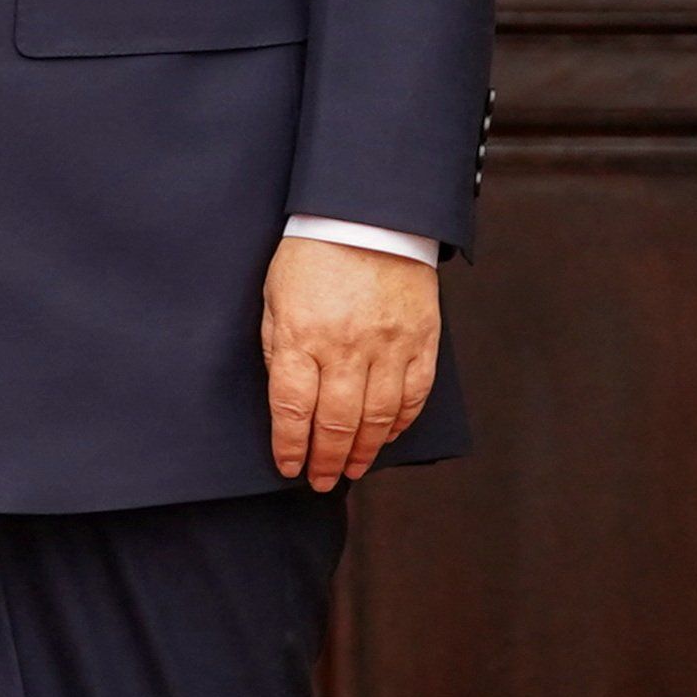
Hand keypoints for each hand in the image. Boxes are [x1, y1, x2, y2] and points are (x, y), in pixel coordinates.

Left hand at [261, 236, 437, 489]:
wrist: (368, 215)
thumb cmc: (313, 254)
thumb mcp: (275, 298)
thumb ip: (277, 348)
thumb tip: (286, 399)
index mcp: (302, 336)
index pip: (292, 408)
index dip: (289, 446)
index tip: (289, 467)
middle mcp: (346, 347)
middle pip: (335, 422)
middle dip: (326, 460)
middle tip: (321, 481)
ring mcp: (388, 345)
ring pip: (377, 417)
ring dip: (362, 451)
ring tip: (351, 469)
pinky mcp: (421, 339)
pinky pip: (413, 395)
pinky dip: (400, 423)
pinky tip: (385, 436)